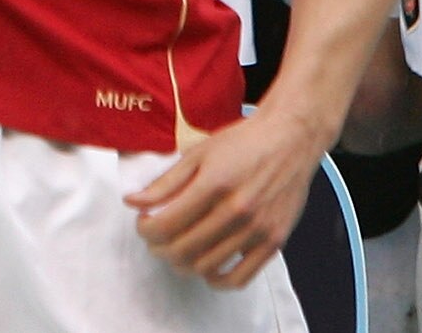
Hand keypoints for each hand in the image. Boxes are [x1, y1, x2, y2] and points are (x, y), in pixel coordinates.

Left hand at [126, 102, 329, 287]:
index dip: (146, 229)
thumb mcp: (197, 153)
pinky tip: (205, 268)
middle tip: (154, 239)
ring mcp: (258, 230)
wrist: (289, 141)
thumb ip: (165, 182)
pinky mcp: (274, 243)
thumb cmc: (241, 142)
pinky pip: (241, 277)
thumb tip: (132, 202)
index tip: (142, 223)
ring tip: (175, 251)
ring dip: (183, 264)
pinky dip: (217, 280)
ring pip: (208, 266)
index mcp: (213, 184)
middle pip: (184, 248)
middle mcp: (237, 210)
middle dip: (159, 248)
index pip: (168, 222)